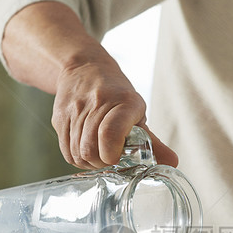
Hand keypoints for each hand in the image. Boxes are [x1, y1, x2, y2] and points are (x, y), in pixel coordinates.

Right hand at [52, 58, 178, 168]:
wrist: (85, 68)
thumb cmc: (116, 94)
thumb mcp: (137, 113)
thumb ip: (153, 143)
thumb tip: (172, 164)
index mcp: (124, 102)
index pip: (111, 133)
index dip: (112, 153)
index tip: (118, 157)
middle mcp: (97, 104)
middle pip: (92, 150)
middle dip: (102, 162)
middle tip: (110, 159)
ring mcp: (75, 111)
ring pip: (78, 153)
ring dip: (90, 162)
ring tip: (99, 154)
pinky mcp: (59, 118)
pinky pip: (66, 152)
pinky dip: (78, 158)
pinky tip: (87, 151)